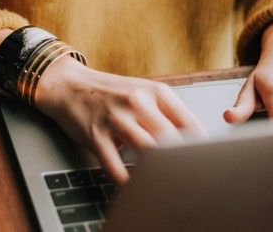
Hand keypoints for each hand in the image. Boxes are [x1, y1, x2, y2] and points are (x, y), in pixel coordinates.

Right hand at [35, 56, 205, 184]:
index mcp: (156, 92)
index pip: (189, 124)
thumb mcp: (142, 93)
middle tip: (187, 179)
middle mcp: (137, 103)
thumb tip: (193, 143)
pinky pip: (114, 165)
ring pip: (147, 151)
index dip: (200, 148)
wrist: (69, 85)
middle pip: (171, 140)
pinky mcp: (96, 135)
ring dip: (156, 171)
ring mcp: (116, 119)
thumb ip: (166, 114)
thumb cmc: (110, 93)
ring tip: (163, 184)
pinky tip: (132, 186)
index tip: (203, 163)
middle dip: (181, 163)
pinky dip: (125, 180)